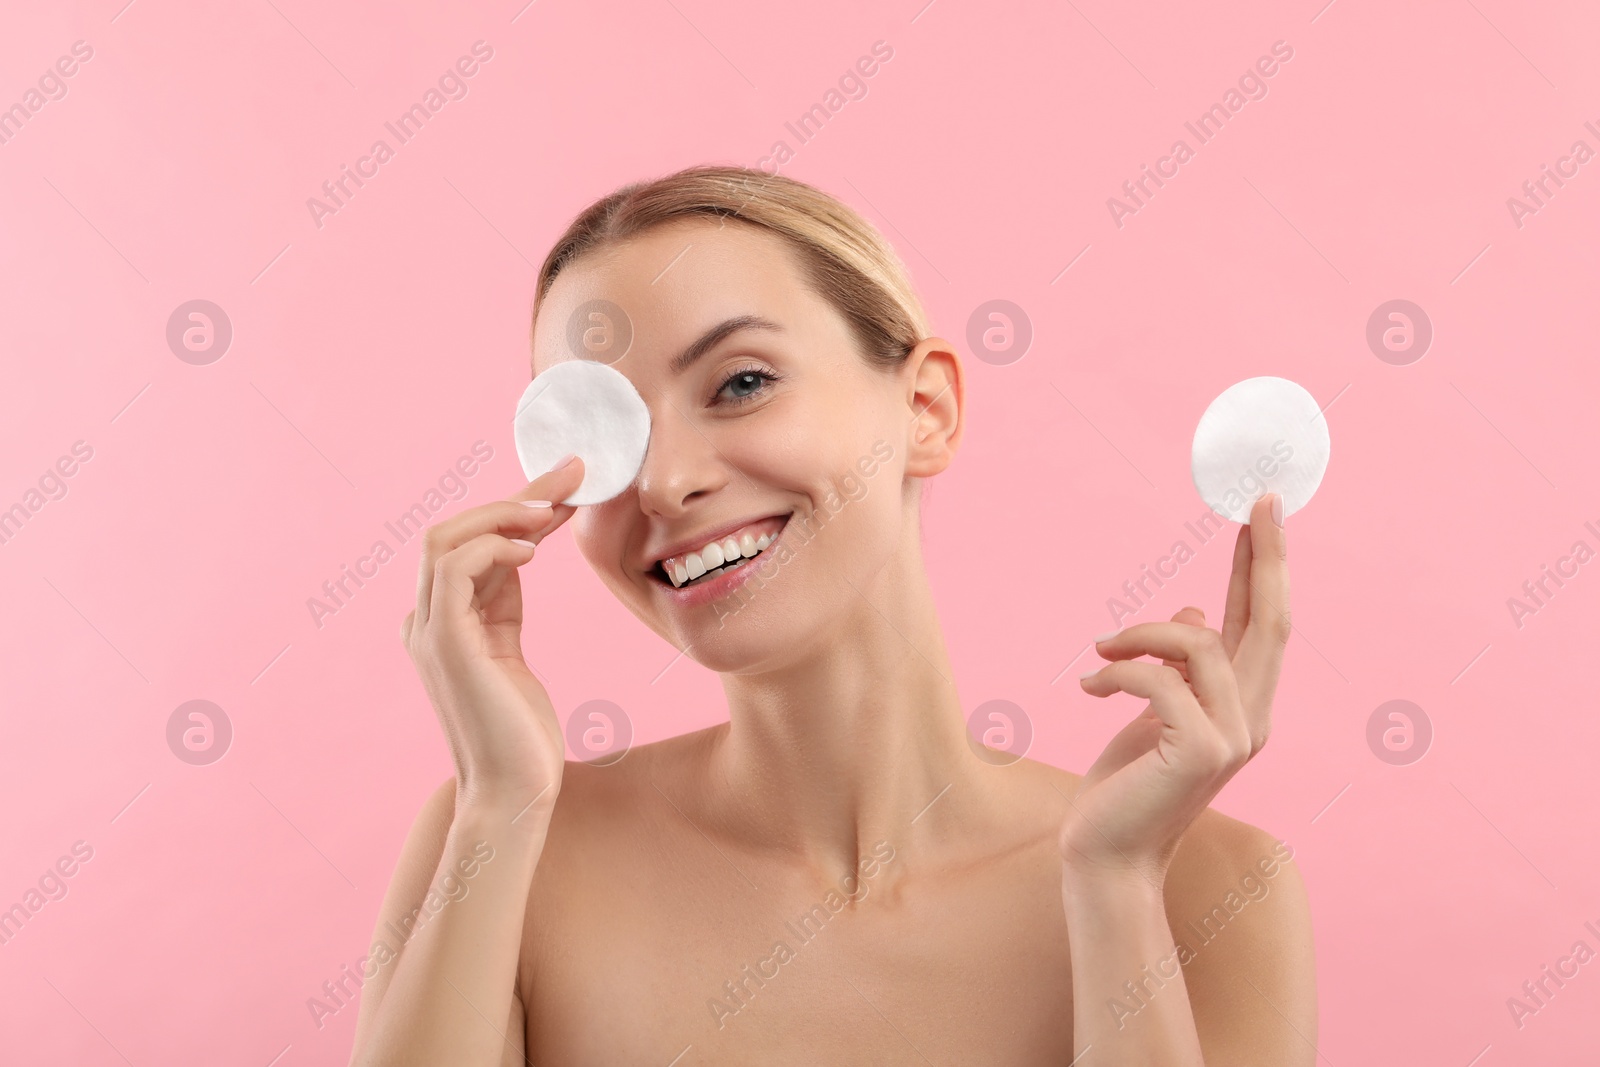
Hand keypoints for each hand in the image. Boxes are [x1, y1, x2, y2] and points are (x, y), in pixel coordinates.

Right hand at [401, 457, 585, 817]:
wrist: (514, 792)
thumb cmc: (521, 733)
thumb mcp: (512, 653)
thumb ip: (503, 605)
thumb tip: (522, 549)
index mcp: (439, 621)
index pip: (467, 543)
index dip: (513, 508)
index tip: (566, 484)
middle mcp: (424, 620)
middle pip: (452, 530)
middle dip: (511, 496)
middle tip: (571, 475)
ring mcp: (428, 631)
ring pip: (445, 539)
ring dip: (501, 514)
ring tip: (552, 510)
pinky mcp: (446, 643)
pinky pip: (454, 568)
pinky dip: (492, 547)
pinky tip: (532, 551)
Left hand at [1061, 491, 1289, 886]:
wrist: (1107, 852)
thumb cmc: (1128, 783)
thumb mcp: (1155, 712)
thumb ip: (1184, 669)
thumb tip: (1197, 612)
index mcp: (1246, 707)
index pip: (1265, 625)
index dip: (1266, 568)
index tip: (1264, 511)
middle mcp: (1253, 720)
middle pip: (1270, 623)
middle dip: (1265, 558)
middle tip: (1256, 504)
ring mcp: (1233, 737)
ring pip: (1199, 643)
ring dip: (1141, 634)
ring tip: (1100, 649)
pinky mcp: (1201, 750)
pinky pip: (1158, 678)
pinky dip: (1118, 670)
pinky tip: (1091, 687)